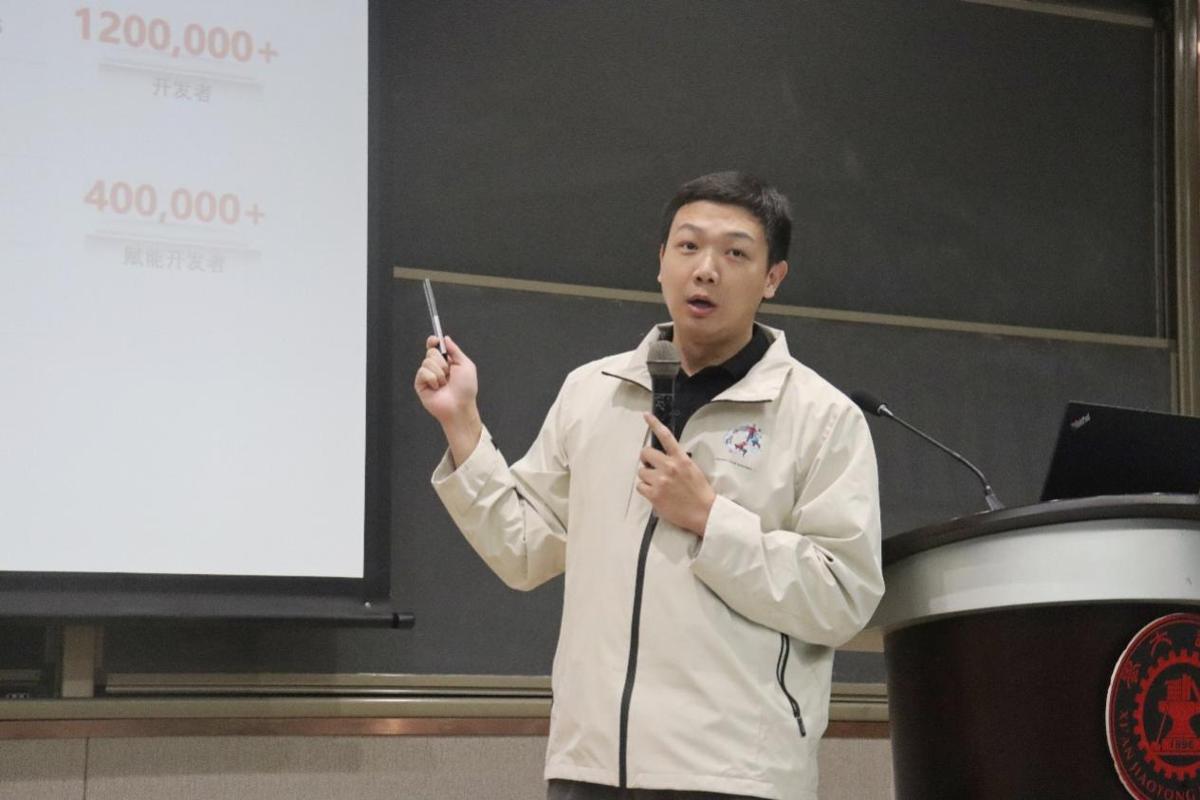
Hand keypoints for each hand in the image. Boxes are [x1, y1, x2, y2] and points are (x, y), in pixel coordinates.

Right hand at [414, 335, 481, 465]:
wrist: (460, 406)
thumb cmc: (466, 389)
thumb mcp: (466, 365)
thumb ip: (455, 350)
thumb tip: (445, 338)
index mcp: (446, 362)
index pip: (435, 347)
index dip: (433, 341)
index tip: (435, 340)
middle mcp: (436, 368)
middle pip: (430, 352)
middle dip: (442, 361)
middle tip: (448, 373)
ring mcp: (427, 376)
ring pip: (427, 362)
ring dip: (439, 372)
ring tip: (444, 384)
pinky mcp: (420, 384)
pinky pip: (422, 372)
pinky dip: (432, 378)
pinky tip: (437, 387)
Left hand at [636, 412, 715, 535]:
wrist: (704, 512)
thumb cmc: (700, 493)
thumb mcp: (692, 470)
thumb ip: (678, 461)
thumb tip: (664, 458)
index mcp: (681, 459)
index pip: (666, 437)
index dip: (654, 424)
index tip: (646, 415)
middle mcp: (669, 467)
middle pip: (645, 453)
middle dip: (646, 459)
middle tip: (651, 466)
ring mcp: (660, 480)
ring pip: (641, 471)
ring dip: (646, 477)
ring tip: (658, 485)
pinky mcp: (654, 494)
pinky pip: (640, 486)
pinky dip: (645, 490)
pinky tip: (655, 493)